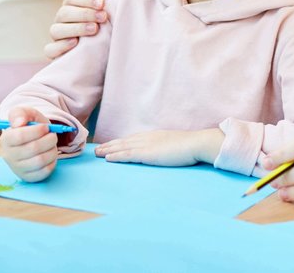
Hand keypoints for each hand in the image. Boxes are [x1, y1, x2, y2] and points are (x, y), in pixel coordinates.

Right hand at [0, 107, 57, 181]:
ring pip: (40, 161)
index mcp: (6, 139)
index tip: (46, 127)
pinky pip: (44, 171)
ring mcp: (17, 168)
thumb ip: (20, 113)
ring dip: (52, 150)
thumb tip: (19, 123)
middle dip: (49, 139)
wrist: (35, 139)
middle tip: (52, 136)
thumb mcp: (25, 113)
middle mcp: (8, 155)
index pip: (20, 136)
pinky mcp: (28, 177)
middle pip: (33, 148)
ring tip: (52, 145)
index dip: (37, 131)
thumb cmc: (30, 125)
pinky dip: (52, 161)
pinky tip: (49, 155)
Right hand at [44, 0, 112, 58]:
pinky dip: (61, 46)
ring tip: (94, 29)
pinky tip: (75, 43)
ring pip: (56, 30)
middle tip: (102, 17)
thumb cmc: (106, 21)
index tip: (102, 4)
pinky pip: (50, 49)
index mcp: (71, 6)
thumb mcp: (108, 4)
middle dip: (84, 14)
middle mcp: (61, 20)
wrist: (107, 48)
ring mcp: (57, 36)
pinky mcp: (55, 53)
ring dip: (75, 28)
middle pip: (64, 13)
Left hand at [94, 129, 223, 166]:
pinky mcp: (147, 154)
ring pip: (122, 147)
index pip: (133, 138)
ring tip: (97, 153)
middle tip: (97, 149)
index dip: (121, 142)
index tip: (111, 144)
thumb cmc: (191, 146)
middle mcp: (148, 138)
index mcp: (155, 136)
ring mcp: (147, 145)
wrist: (196, 143)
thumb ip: (167, 146)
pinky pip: (127, 155)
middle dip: (110, 145)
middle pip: (124, 141)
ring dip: (108, 150)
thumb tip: (165, 151)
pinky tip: (108, 158)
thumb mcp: (176, 144)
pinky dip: (116, 156)